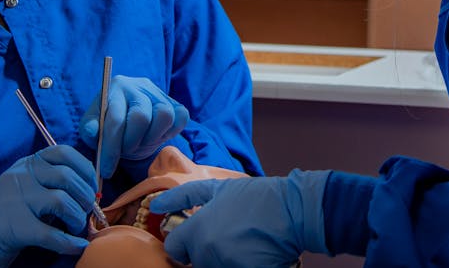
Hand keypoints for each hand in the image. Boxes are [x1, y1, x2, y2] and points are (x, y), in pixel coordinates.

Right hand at [0, 145, 96, 266]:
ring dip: (77, 217)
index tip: (92, 187)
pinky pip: (51, 233)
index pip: (63, 152)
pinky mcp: (13, 226)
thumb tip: (93, 190)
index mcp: (26, 165)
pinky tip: (77, 245)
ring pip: (62, 201)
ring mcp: (14, 199)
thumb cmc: (11, 217)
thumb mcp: (30, 190)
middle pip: (66, 177)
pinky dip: (70, 242)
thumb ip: (54, 183)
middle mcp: (19, 176)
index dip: (85, 169)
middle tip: (87, 212)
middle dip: (85, 196)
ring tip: (76, 227)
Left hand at [79, 75, 188, 178]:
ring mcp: (161, 94)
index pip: (116, 118)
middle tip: (125, 152)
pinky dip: (168, 133)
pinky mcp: (176, 104)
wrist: (130, 120)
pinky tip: (153, 137)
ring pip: (164, 115)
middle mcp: (140, 85)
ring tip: (139, 143)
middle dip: (130, 143)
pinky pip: (180, 118)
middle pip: (141, 117)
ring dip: (150, 138)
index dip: (111, 147)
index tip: (106, 170)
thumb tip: (91, 131)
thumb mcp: (93, 127)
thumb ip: (89, 129)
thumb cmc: (109, 125)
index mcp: (117, 86)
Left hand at [149, 170, 330, 267]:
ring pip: (214, 267)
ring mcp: (226, 265)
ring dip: (224, 259)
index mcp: (197, 230)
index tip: (196, 238)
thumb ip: (183, 197)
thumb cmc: (256, 198)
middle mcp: (207, 252)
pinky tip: (252, 253)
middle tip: (228, 236)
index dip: (184, 243)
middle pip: (196, 261)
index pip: (175, 249)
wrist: (293, 211)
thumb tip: (155, 204)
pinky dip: (241, 263)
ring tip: (242, 243)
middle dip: (207, 251)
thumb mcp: (217, 189)